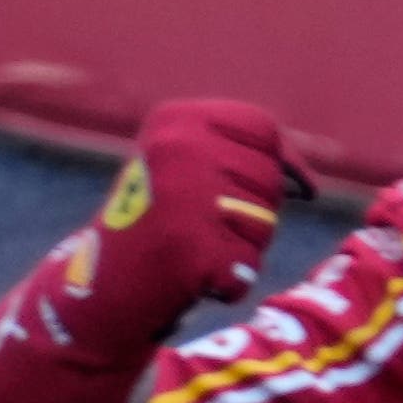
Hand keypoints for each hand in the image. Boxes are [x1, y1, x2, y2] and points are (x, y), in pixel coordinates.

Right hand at [41, 98, 303, 359]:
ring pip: (263, 224)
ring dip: (242, 247)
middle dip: (256, 211)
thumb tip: (304, 183)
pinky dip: (227, 283)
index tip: (302, 191)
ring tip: (193, 248)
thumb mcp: (185, 169)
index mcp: (177, 119)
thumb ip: (240, 160)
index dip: (287, 161)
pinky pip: (247, 268)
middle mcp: (180, 149)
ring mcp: (186, 199)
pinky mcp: (192, 250)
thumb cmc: (152, 222)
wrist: (98, 282)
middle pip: (269, 178)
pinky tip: (190, 279)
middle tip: (207, 228)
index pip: (262, 127)